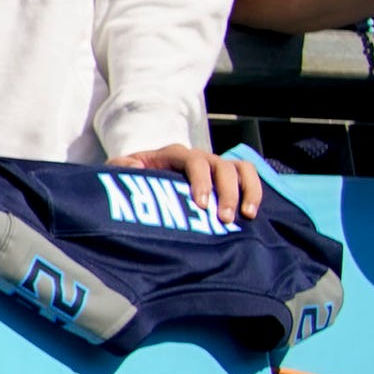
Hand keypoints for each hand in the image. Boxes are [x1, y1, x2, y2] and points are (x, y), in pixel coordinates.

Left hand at [110, 142, 266, 221]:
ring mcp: (214, 164)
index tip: (202, 204)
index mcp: (172, 154)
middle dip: (225, 192)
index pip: (192, 161)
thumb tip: (135, 166)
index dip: (200, 181)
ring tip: (246, 216)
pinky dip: (254, 190)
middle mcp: (197, 156)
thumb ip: (121, 167)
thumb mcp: (118, 171)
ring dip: (245, 191)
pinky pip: (248, 174)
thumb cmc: (131, 178)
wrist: (141, 182)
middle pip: (220, 166)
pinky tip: (252, 212)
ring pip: (239, 169)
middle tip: (224, 219)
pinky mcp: (226, 176)